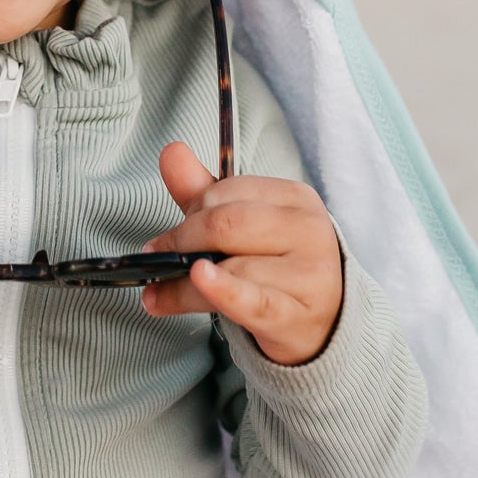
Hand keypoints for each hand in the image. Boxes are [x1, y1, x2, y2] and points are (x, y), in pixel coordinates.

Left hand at [141, 140, 342, 365]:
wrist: (320, 325)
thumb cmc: (276, 268)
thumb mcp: (242, 226)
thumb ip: (204, 191)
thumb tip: (171, 151)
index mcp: (296, 199)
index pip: (227, 192)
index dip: (191, 211)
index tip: (173, 232)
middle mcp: (309, 231)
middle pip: (226, 224)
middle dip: (182, 241)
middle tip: (157, 258)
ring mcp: (309, 274)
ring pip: (230, 267)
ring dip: (184, 281)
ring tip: (159, 292)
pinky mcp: (297, 315)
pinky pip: (252, 300)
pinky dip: (220, 290)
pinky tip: (196, 282)